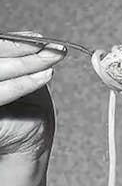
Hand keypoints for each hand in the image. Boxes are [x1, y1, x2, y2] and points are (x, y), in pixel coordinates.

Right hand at [0, 38, 65, 157]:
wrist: (25, 147)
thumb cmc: (24, 117)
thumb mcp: (24, 82)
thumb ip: (22, 62)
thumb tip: (35, 41)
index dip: (16, 41)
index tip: (39, 39)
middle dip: (25, 48)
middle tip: (51, 47)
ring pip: (0, 69)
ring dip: (29, 62)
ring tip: (52, 59)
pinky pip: (2, 92)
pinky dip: (24, 82)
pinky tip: (44, 76)